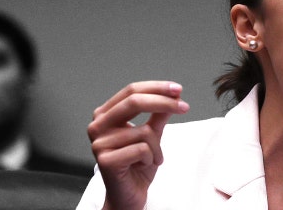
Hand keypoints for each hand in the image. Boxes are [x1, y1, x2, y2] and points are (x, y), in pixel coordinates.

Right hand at [87, 81, 189, 209]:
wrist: (129, 195)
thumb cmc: (138, 164)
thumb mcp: (152, 135)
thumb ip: (158, 115)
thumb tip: (173, 95)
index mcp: (105, 115)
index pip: (131, 91)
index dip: (156, 88)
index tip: (178, 90)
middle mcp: (97, 126)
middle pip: (134, 102)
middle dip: (163, 102)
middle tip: (185, 107)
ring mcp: (99, 143)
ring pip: (144, 132)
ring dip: (157, 147)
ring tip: (152, 159)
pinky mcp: (105, 160)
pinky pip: (142, 150)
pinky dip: (152, 158)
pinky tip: (143, 166)